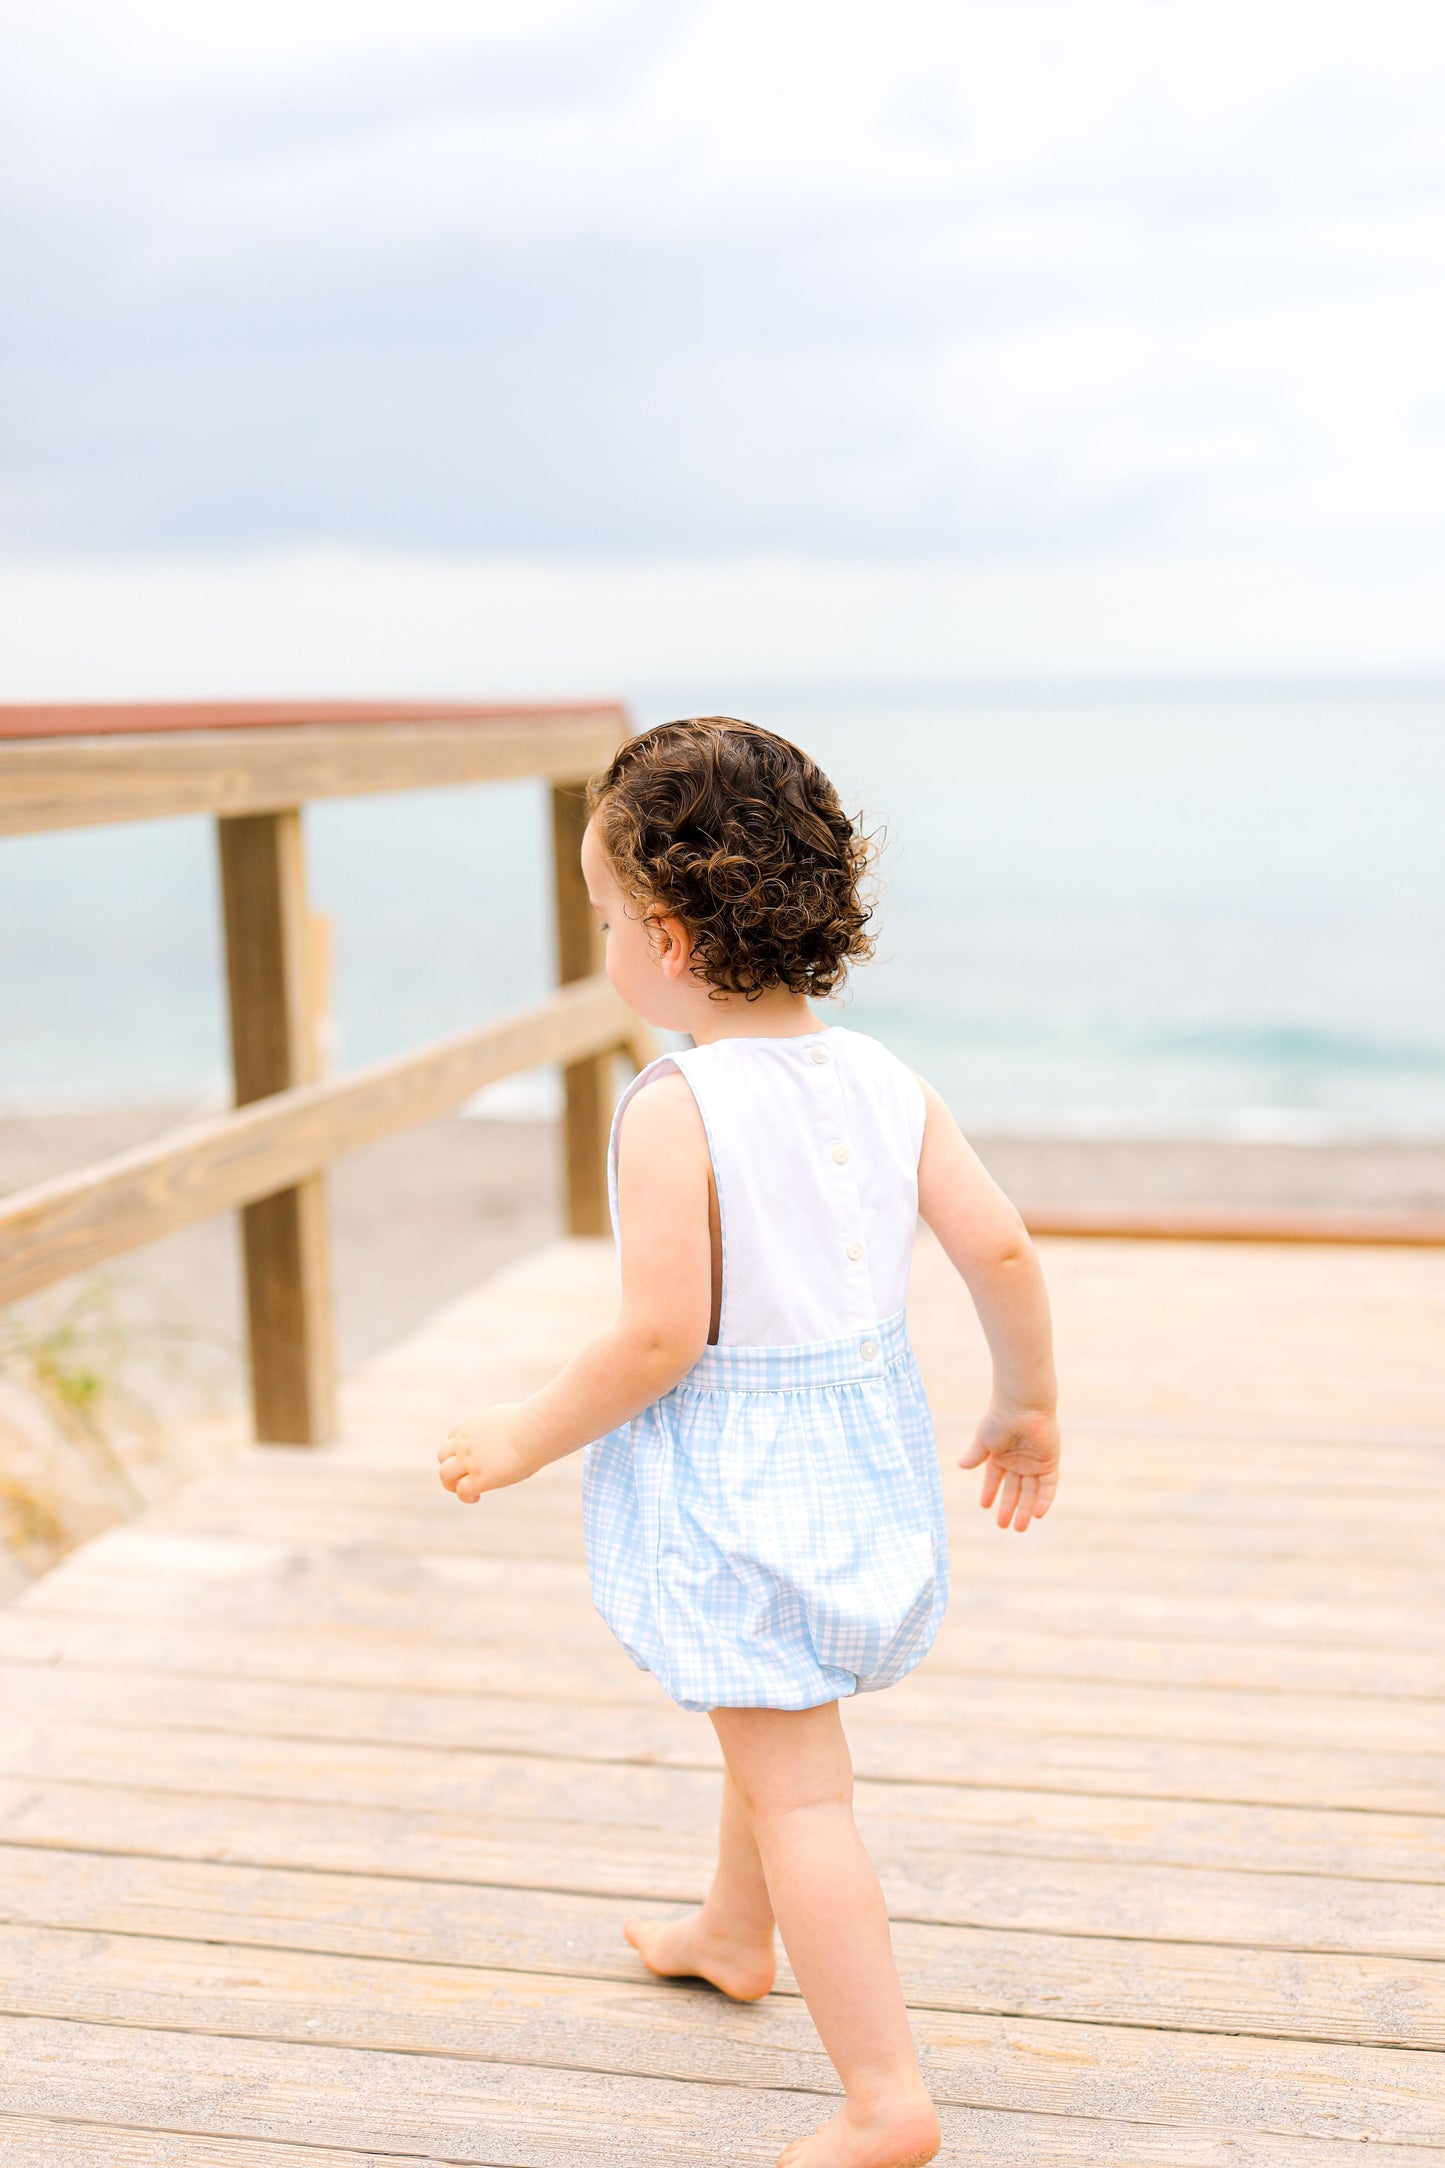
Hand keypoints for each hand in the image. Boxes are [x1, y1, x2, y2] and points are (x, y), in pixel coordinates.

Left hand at [438, 1403, 533, 1502]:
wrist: (534, 1430)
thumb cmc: (533, 1423)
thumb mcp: (512, 1419)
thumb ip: (505, 1429)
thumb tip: (516, 1435)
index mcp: (473, 1425)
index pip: (452, 1437)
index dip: (458, 1450)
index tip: (471, 1459)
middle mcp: (465, 1442)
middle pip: (442, 1456)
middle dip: (451, 1468)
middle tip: (465, 1478)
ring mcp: (469, 1460)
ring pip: (445, 1474)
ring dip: (451, 1484)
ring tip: (469, 1491)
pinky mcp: (479, 1477)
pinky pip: (461, 1491)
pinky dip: (465, 1497)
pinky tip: (477, 1498)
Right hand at [959, 1400, 1060, 1531]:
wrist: (1022, 1406)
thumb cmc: (1000, 1418)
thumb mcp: (983, 1440)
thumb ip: (975, 1455)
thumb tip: (961, 1466)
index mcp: (1001, 1454)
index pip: (994, 1478)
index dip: (990, 1492)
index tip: (984, 1506)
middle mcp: (1018, 1460)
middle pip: (1014, 1489)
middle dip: (1008, 1507)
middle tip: (1003, 1526)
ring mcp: (1034, 1462)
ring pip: (1030, 1492)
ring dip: (1025, 1509)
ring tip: (1019, 1527)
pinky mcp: (1049, 1462)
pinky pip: (1048, 1486)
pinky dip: (1043, 1500)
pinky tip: (1037, 1514)